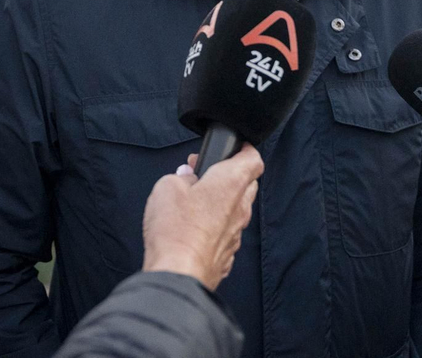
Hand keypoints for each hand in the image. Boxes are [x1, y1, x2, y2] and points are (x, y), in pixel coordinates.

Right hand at [141, 146, 263, 290]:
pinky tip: (195, 227)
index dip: (243, 150)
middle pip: (247, 183)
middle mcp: (240, 207)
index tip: (230, 149)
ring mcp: (236, 233)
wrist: (179, 273)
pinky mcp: (228, 253)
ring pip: (237, 209)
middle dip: (229, 175)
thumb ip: (180, 177)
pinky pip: (227, 231)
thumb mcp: (168, 186)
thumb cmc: (176, 229)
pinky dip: (216, 225)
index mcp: (231, 183)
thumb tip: (186, 179)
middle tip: (204, 174)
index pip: (253, 159)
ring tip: (194, 202)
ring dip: (221, 202)